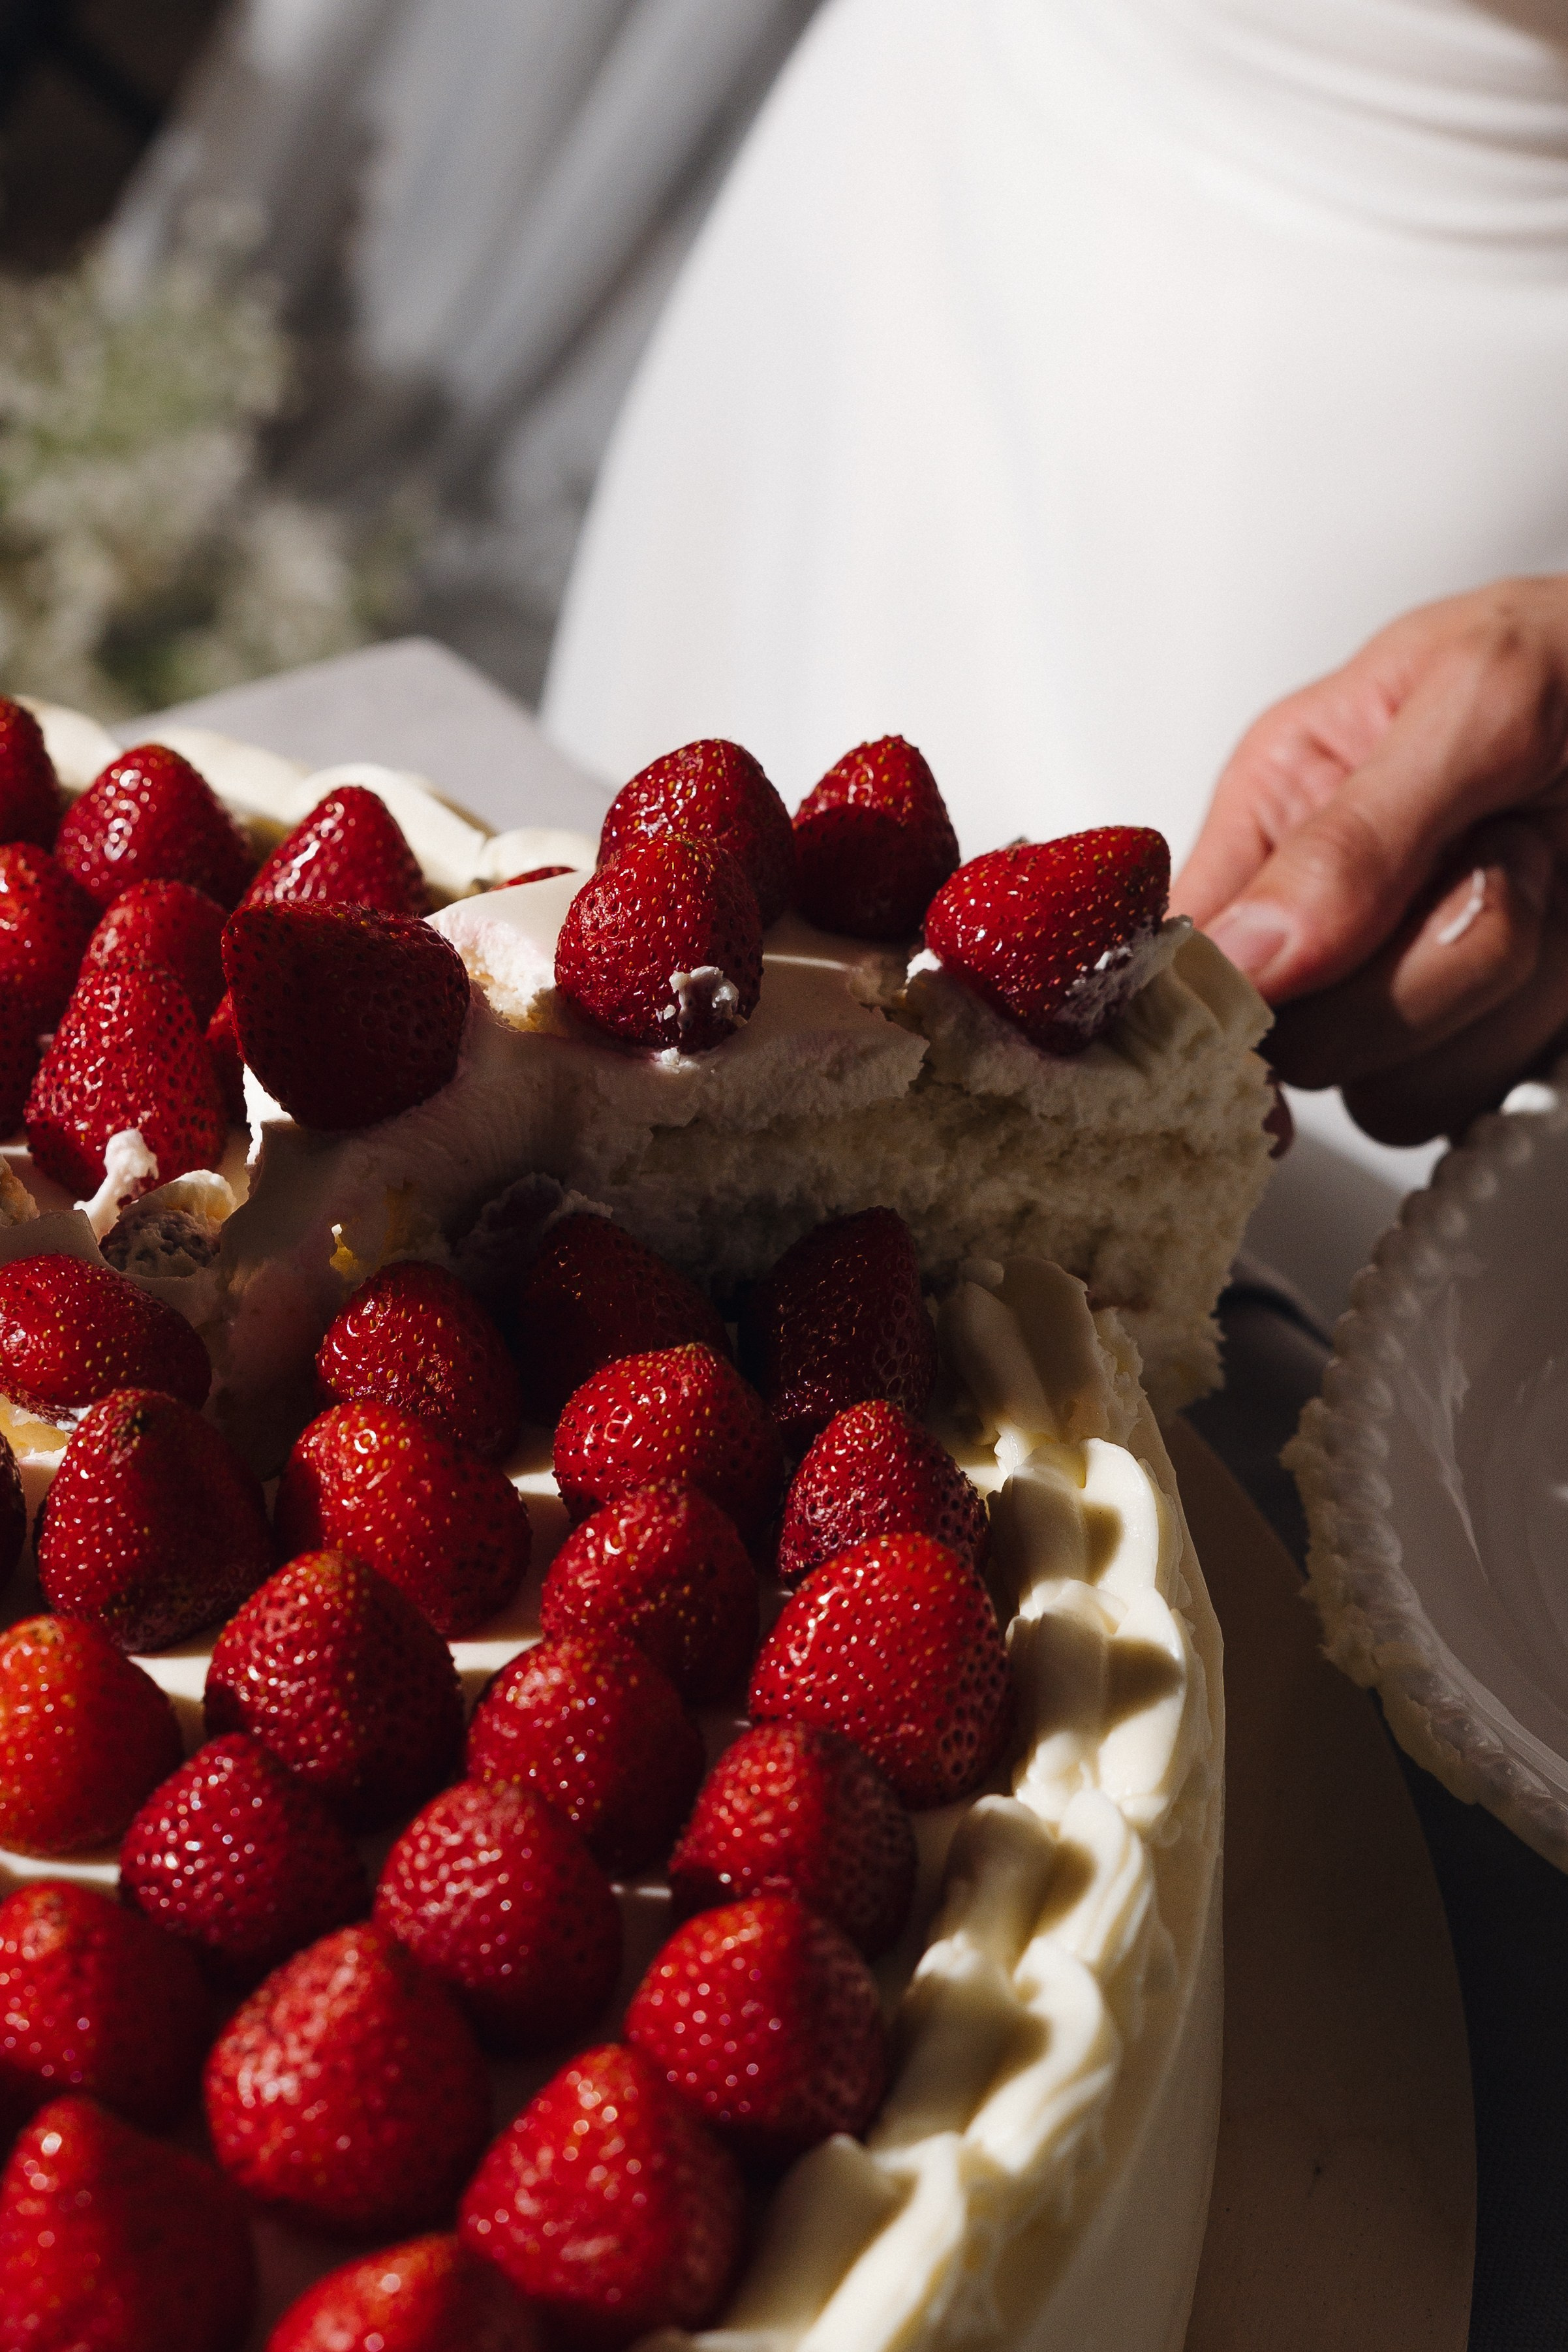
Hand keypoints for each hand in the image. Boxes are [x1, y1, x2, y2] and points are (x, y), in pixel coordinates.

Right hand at [1171, 576, 1567, 1144]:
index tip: (1286, 988)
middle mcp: (1321, 917)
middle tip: (1494, 860)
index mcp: (1281, 807)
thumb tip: (1243, 956)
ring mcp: (1402, 992)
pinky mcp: (1477, 1048)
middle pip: (1288, 1043)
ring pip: (1383, 1090)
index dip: (1218, 996)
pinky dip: (1530, 1037)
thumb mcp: (1483, 697)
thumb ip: (1353, 834)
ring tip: (1544, 874)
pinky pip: (1462, 1106)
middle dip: (1404, 974)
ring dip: (1488, 996)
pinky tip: (1564, 947)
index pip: (1182, 951)